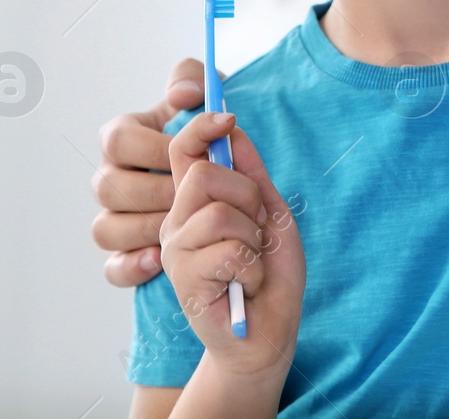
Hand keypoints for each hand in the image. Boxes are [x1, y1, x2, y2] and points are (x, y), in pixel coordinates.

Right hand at [91, 58, 207, 286]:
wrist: (224, 185)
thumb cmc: (210, 137)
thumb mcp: (205, 99)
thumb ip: (193, 80)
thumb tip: (184, 93)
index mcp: (124, 139)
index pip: (117, 140)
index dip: (151, 147)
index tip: (184, 152)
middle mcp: (111, 179)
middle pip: (109, 188)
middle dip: (155, 190)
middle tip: (189, 194)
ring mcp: (113, 218)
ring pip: (107, 229)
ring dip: (144, 227)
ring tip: (180, 224)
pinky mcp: (124, 254)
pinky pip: (113, 267)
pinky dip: (131, 266)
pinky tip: (157, 260)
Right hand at [161, 112, 305, 383]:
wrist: (268, 331)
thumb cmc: (269, 274)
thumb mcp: (271, 213)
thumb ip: (252, 174)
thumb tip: (234, 128)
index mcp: (196, 202)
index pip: (182, 150)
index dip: (200, 127)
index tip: (227, 117)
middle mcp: (178, 222)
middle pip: (204, 174)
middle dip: (249, 196)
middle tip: (258, 229)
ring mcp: (177, 251)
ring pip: (218, 213)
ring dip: (253, 238)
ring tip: (252, 261)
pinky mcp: (184, 280)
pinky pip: (229, 250)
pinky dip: (253, 268)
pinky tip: (246, 285)